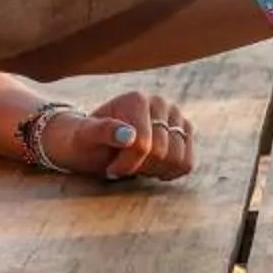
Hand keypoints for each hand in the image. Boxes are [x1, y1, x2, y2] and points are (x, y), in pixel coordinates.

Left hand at [44, 90, 196, 182]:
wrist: (94, 144)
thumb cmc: (87, 141)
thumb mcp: (85, 138)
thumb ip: (104, 132)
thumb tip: (128, 135)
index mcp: (137, 100)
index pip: (143, 145)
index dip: (125, 165)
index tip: (110, 169)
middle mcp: (160, 104)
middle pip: (161, 154)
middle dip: (139, 168)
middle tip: (122, 167)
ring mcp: (175, 117)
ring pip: (178, 160)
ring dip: (154, 171)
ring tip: (136, 165)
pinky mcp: (184, 132)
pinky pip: (187, 163)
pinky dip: (169, 172)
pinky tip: (151, 168)